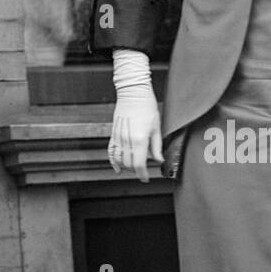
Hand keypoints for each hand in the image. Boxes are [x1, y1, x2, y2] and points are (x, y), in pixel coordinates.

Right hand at [109, 49, 162, 181]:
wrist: (133, 92)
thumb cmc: (147, 107)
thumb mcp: (156, 127)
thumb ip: (157, 146)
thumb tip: (159, 160)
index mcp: (140, 140)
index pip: (139, 164)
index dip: (143, 175)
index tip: (146, 179)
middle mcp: (127, 140)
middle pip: (129, 164)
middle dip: (136, 171)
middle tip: (143, 173)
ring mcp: (118, 137)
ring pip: (120, 160)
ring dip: (127, 167)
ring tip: (134, 168)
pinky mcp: (113, 134)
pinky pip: (111, 151)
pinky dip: (113, 161)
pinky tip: (117, 168)